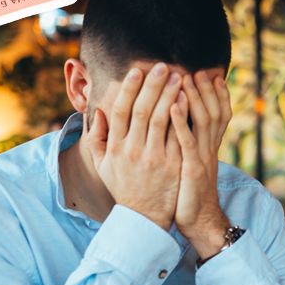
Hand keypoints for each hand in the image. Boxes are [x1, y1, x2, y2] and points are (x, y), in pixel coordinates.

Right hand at [89, 64, 182, 229]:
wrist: (144, 218)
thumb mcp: (103, 166)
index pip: (120, 110)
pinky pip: (178, 135)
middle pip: (142, 110)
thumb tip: (98, 112)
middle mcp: (133, 150)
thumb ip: (97, 138)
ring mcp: (154, 158)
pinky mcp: (173, 165)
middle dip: (153, 85)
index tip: (137, 71)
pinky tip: (188, 100)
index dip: (129, 88)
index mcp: (116, 147)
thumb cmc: (124, 187)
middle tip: (164, 66)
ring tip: (179, 77)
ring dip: (170, 95)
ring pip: (161, 119)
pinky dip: (182, 116)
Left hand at [170, 70, 231, 257]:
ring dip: (195, 97)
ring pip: (203, 121)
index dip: (216, 93)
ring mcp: (201, 157)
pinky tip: (172, 105)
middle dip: (207, 89)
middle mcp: (208, 148)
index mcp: (207, 146)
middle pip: (213, 110)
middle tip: (198, 68)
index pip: (218, 112)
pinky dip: (181, 122)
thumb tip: (181, 124)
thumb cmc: (188, 192)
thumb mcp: (192, 163)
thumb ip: (189, 142)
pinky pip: (187, 141)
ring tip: (185, 77)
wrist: (199, 221)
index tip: (209, 73)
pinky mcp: (192, 168)